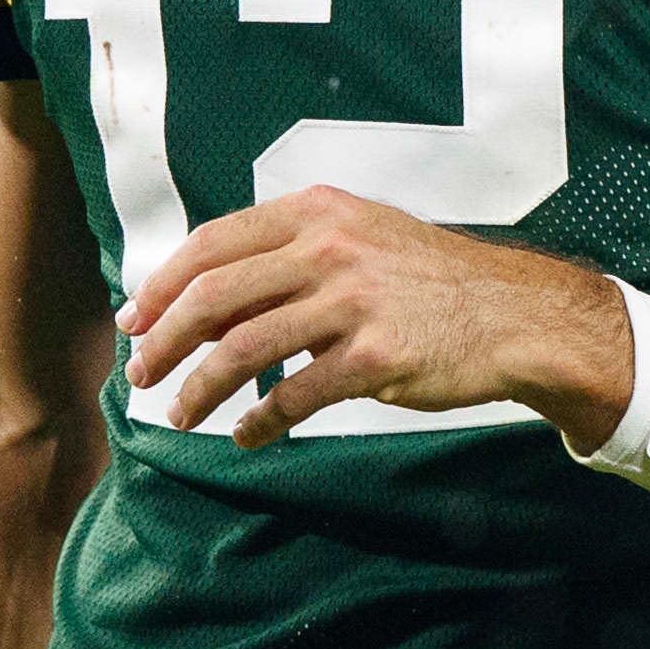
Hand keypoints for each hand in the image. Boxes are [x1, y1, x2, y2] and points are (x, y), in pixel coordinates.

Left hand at [117, 188, 627, 449]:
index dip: (162, 286)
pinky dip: (258, 422)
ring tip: (181, 416)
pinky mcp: (377, 356)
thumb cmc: (429, 280)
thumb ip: (289, 257)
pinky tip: (245, 436)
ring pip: (244, 351)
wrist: (514, 314)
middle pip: (215, 298)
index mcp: (318, 212)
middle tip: (141, 376)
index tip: (135, 320)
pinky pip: (295, 397)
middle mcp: (331, 248)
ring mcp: (354, 302)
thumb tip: (205, 302)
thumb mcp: (360, 238)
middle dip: (164, 342)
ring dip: (199, 390)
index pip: (212, 243)